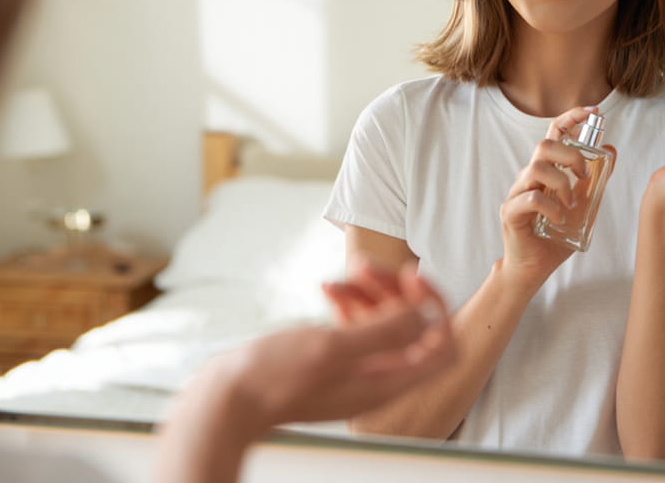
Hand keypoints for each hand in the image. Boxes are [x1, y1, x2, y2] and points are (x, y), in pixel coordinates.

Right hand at [197, 264, 455, 430]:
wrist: (224, 399)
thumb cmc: (272, 379)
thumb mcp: (332, 348)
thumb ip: (385, 332)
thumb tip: (427, 315)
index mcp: (385, 382)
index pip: (439, 349)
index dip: (433, 310)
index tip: (411, 279)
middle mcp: (375, 379)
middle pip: (410, 330)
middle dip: (394, 292)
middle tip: (367, 266)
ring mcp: (352, 371)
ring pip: (378, 324)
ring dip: (366, 293)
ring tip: (343, 271)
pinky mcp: (329, 363)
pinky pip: (351, 328)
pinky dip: (344, 304)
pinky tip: (326, 287)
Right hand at [497, 106, 608, 287]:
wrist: (532, 269)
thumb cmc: (554, 237)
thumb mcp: (583, 207)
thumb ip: (594, 182)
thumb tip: (611, 152)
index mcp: (545, 172)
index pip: (553, 135)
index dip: (570, 118)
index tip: (592, 111)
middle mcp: (529, 178)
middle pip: (544, 146)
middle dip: (570, 155)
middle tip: (585, 176)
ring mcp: (517, 194)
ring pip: (536, 168)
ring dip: (562, 184)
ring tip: (570, 206)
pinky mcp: (511, 212)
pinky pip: (530, 198)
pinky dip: (550, 206)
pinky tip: (559, 219)